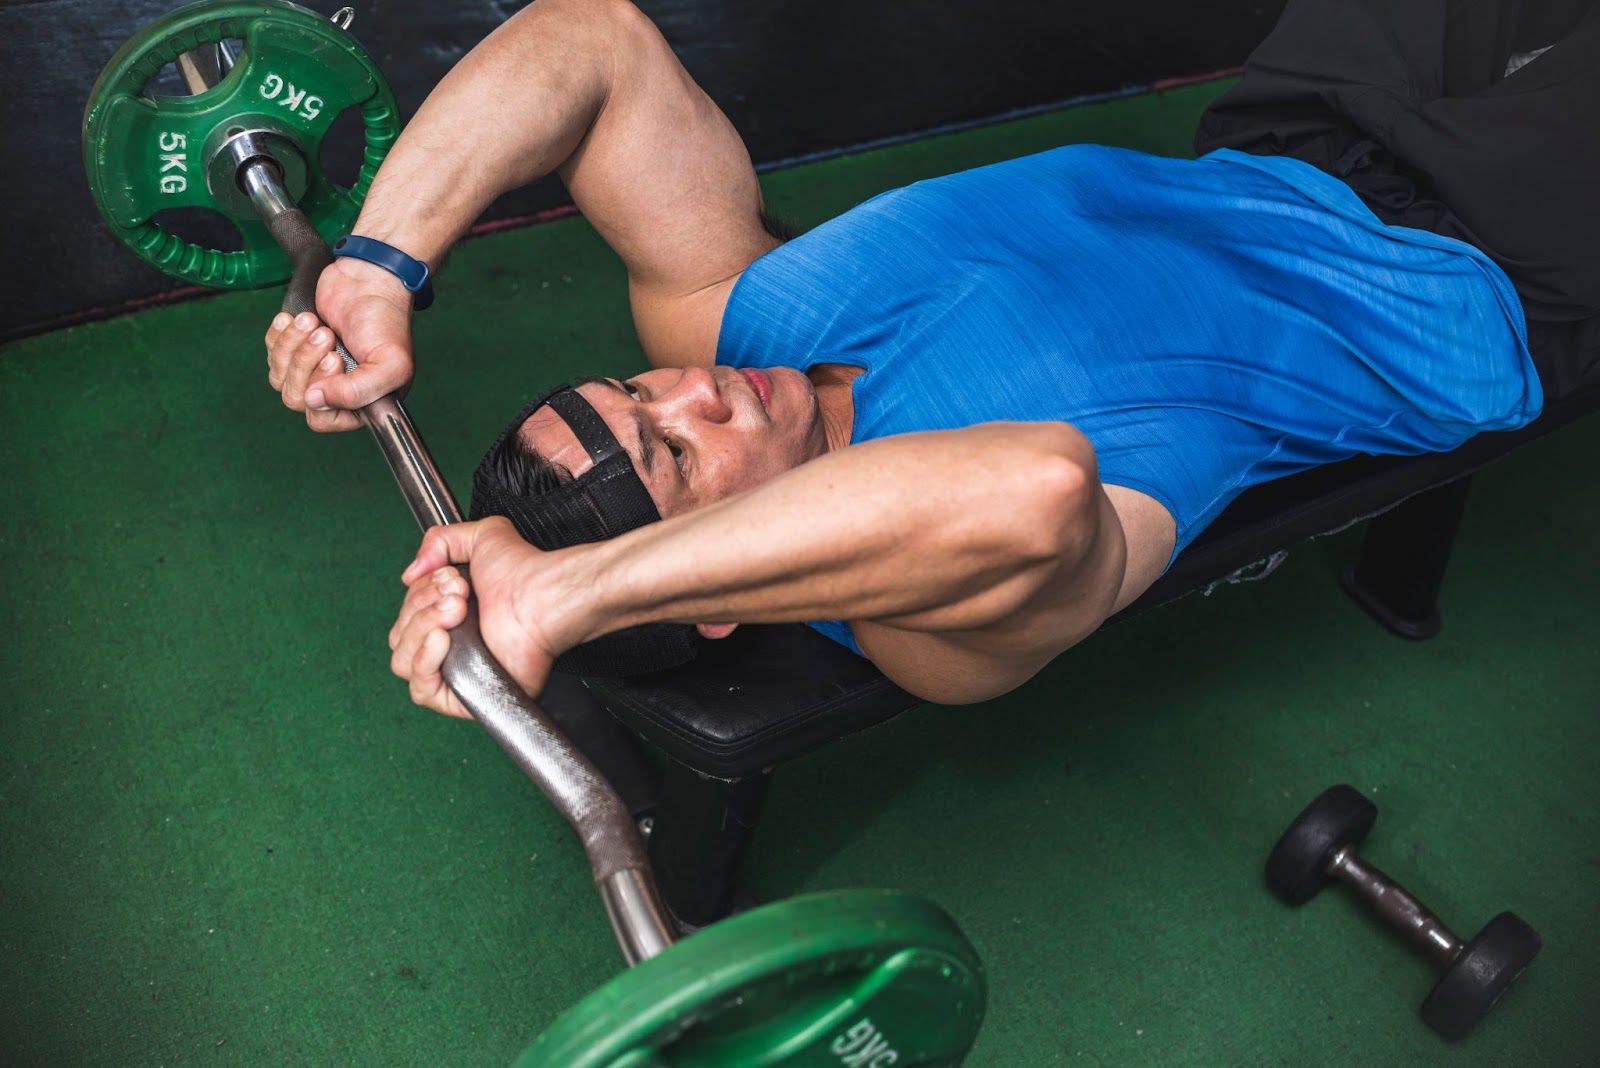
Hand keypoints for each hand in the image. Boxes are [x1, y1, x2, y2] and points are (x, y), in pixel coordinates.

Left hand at [263, 257, 416, 431]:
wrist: (368, 278)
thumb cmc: (384, 319)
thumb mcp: (389, 364)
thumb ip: (357, 393)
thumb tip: (314, 401)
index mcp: (361, 401)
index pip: (325, 420)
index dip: (323, 395)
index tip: (336, 362)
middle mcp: (334, 389)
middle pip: (297, 398)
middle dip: (305, 364)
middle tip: (326, 336)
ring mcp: (312, 369)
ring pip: (280, 378)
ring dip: (293, 345)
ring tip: (314, 322)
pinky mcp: (294, 347)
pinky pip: (271, 354)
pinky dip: (281, 334)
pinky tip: (298, 319)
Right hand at [388, 518, 565, 718]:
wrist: (544, 597)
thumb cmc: (524, 573)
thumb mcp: (480, 536)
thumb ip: (438, 542)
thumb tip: (409, 574)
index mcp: (448, 616)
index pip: (405, 616)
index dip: (418, 594)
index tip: (448, 577)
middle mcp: (450, 645)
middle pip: (400, 637)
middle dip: (422, 607)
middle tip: (458, 593)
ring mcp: (456, 670)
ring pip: (403, 662)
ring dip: (421, 629)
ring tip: (457, 610)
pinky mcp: (466, 695)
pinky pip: (421, 690)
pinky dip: (424, 661)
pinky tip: (443, 637)